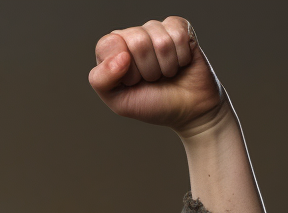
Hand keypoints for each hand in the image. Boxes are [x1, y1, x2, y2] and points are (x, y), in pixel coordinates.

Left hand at [87, 17, 226, 135]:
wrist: (186, 109)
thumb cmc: (150, 104)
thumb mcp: (117, 100)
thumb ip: (101, 80)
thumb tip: (121, 56)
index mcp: (112, 50)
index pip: (109, 44)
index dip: (123, 69)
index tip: (131, 82)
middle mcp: (131, 36)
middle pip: (137, 41)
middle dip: (147, 69)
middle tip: (151, 79)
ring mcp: (155, 30)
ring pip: (160, 40)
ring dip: (166, 66)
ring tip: (165, 73)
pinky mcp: (179, 28)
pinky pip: (179, 35)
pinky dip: (181, 57)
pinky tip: (179, 63)